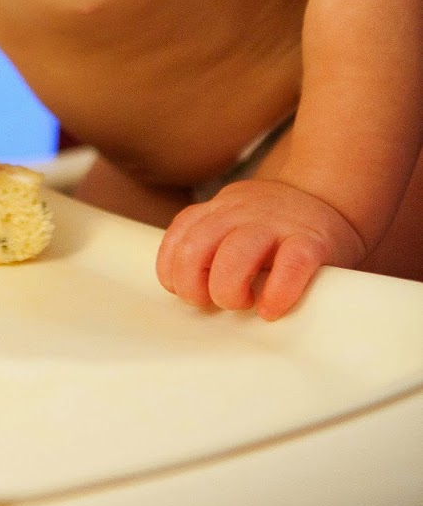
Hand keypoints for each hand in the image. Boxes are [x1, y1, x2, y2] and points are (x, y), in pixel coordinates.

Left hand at [155, 178, 365, 320]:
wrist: (332, 196)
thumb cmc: (278, 227)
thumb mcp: (236, 220)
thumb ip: (211, 243)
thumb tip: (186, 289)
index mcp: (220, 209)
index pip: (179, 235)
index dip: (172, 271)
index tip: (186, 291)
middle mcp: (242, 212)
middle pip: (195, 247)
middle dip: (194, 285)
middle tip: (214, 301)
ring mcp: (277, 223)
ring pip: (236, 254)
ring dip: (229, 289)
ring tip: (244, 304)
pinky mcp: (312, 240)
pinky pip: (291, 265)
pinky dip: (277, 292)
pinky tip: (271, 309)